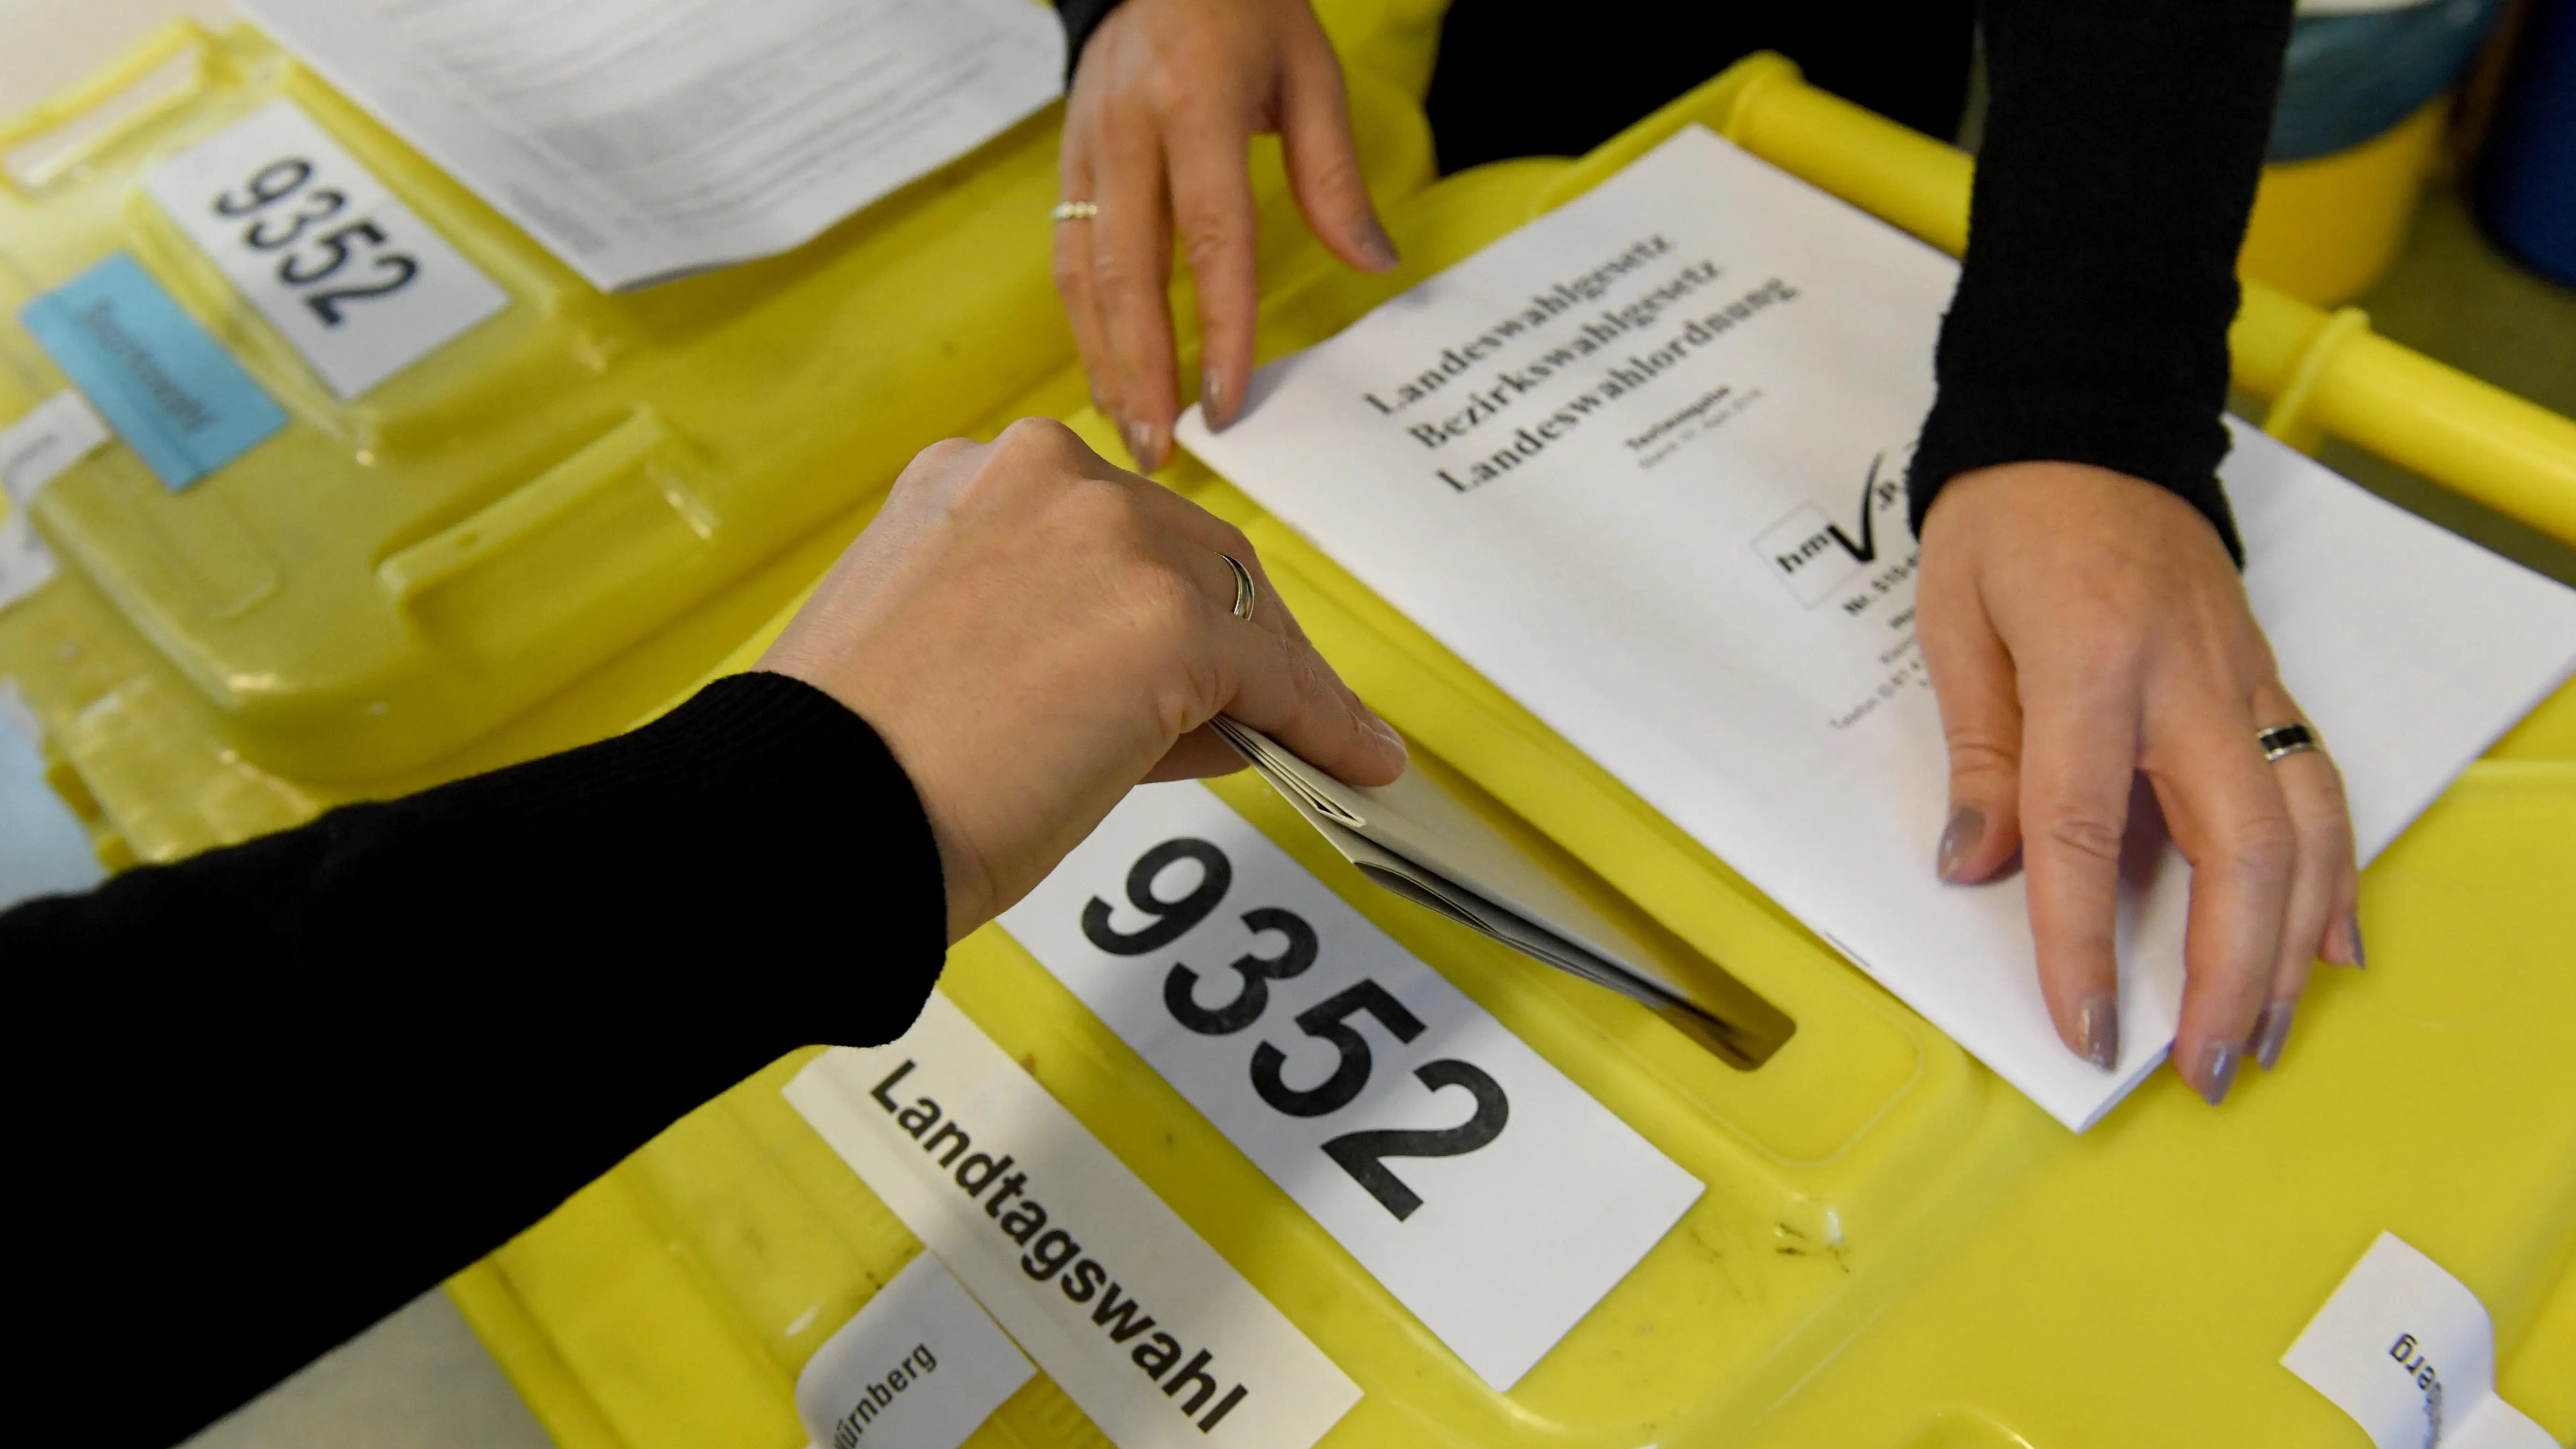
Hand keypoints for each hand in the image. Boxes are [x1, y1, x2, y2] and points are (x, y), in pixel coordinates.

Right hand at [760, 420, 1405, 940]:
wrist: (815, 814)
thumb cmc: (853, 766)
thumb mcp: (946, 654)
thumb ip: (1050, 639)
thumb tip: (1186, 699)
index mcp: (968, 477)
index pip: (1106, 529)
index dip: (1163, 600)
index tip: (1198, 658)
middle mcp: (1039, 477)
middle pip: (1186, 552)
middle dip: (1231, 635)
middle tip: (1265, 708)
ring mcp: (1106, 537)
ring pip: (1234, 607)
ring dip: (1277, 678)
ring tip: (1315, 740)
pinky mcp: (1164, 617)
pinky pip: (1275, 676)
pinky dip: (1318, 721)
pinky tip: (1346, 757)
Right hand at [1056, 0, 1397, 471]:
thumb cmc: (1244, 8)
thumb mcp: (1309, 69)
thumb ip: (1334, 171)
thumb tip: (1373, 263)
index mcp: (1194, 105)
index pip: (1210, 235)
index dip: (1219, 325)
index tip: (1228, 400)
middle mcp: (1128, 131)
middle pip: (1127, 271)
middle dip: (1142, 369)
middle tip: (1160, 448)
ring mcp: (1086, 148)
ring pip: (1082, 273)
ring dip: (1105, 359)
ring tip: (1131, 431)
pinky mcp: (1066, 161)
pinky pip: (1068, 256)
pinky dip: (1086, 324)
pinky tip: (1110, 372)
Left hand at [1916, 461, 2362, 1104]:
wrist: (2084, 424)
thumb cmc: (2008, 520)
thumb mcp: (1955, 623)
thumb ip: (1981, 753)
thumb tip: (1978, 868)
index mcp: (2090, 665)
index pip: (2082, 832)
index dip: (2081, 942)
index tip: (2087, 1029)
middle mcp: (2186, 680)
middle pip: (2237, 850)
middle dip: (2230, 974)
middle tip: (2209, 1070)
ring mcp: (2241, 680)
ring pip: (2302, 831)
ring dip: (2291, 946)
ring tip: (2267, 1036)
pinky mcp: (2264, 680)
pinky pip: (2317, 789)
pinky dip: (2333, 876)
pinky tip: (2330, 945)